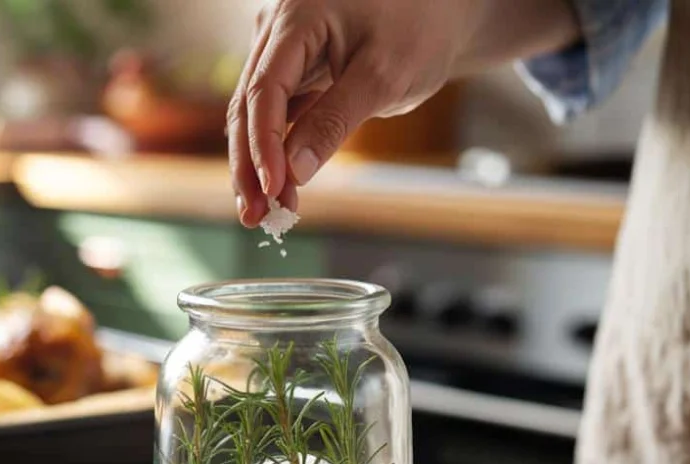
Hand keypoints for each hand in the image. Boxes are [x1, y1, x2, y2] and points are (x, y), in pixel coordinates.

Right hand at [228, 0, 577, 226]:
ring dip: (258, 164)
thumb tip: (293, 172)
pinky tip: (279, 186)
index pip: (265, 89)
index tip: (272, 189)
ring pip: (256, 114)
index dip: (263, 144)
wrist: (440, 10)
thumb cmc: (419, 28)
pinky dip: (277, 150)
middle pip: (248, 104)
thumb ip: (335, 121)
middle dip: (250, 164)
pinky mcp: (293, 68)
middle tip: (256, 217)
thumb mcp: (384, 77)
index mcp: (297, 17)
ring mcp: (282, 48)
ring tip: (265, 212)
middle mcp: (278, 29)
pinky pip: (275, 113)